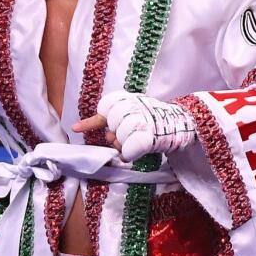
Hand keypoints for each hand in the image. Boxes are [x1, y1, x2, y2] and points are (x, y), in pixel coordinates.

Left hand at [71, 91, 196, 161]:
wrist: (180, 123)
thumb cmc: (150, 120)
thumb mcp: (128, 111)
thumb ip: (109, 119)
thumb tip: (86, 130)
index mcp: (126, 99)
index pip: (103, 110)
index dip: (91, 122)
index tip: (75, 129)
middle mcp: (133, 108)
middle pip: (110, 130)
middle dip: (115, 137)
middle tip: (125, 137)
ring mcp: (141, 122)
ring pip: (118, 141)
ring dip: (123, 146)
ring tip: (134, 143)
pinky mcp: (148, 137)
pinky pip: (128, 150)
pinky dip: (127, 155)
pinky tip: (129, 155)